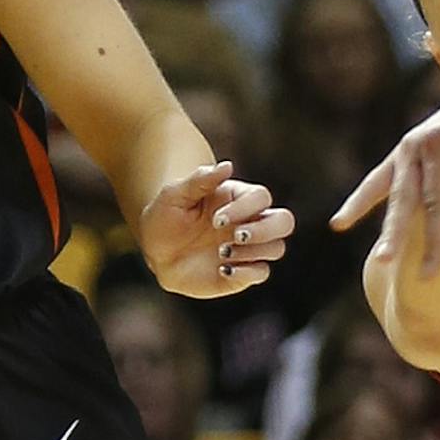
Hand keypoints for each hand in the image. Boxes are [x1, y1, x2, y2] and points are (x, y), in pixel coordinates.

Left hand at [138, 161, 291, 298]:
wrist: (155, 251)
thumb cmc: (166, 217)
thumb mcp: (175, 195)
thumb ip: (200, 180)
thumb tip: (227, 165)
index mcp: (238, 199)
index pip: (261, 198)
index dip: (245, 208)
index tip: (215, 220)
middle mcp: (250, 223)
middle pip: (284, 221)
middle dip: (265, 229)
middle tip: (236, 235)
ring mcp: (249, 249)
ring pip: (277, 248)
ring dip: (254, 251)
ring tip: (221, 252)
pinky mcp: (243, 273)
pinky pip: (262, 273)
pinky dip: (247, 272)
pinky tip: (222, 269)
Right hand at [331, 100, 439, 277]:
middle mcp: (436, 140)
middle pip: (431, 200)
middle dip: (430, 241)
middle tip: (427, 277)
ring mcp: (411, 146)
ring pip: (402, 196)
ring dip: (393, 231)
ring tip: (384, 262)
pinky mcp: (396, 154)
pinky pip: (375, 181)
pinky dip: (358, 202)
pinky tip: (339, 224)